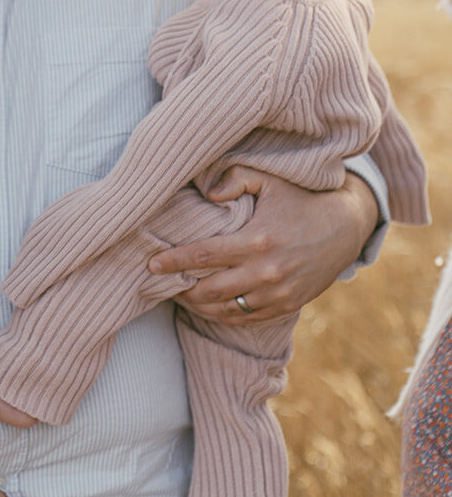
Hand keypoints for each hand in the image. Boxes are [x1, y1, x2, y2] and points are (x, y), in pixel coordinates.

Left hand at [148, 167, 378, 321]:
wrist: (346, 227)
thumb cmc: (301, 199)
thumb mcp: (270, 179)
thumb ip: (236, 178)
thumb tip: (209, 193)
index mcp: (256, 240)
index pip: (203, 255)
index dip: (174, 261)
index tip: (151, 264)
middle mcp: (266, 272)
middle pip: (209, 290)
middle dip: (180, 288)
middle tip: (160, 283)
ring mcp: (277, 294)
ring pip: (225, 309)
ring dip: (197, 305)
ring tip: (179, 295)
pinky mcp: (286, 306)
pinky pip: (245, 318)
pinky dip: (222, 315)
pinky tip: (206, 306)